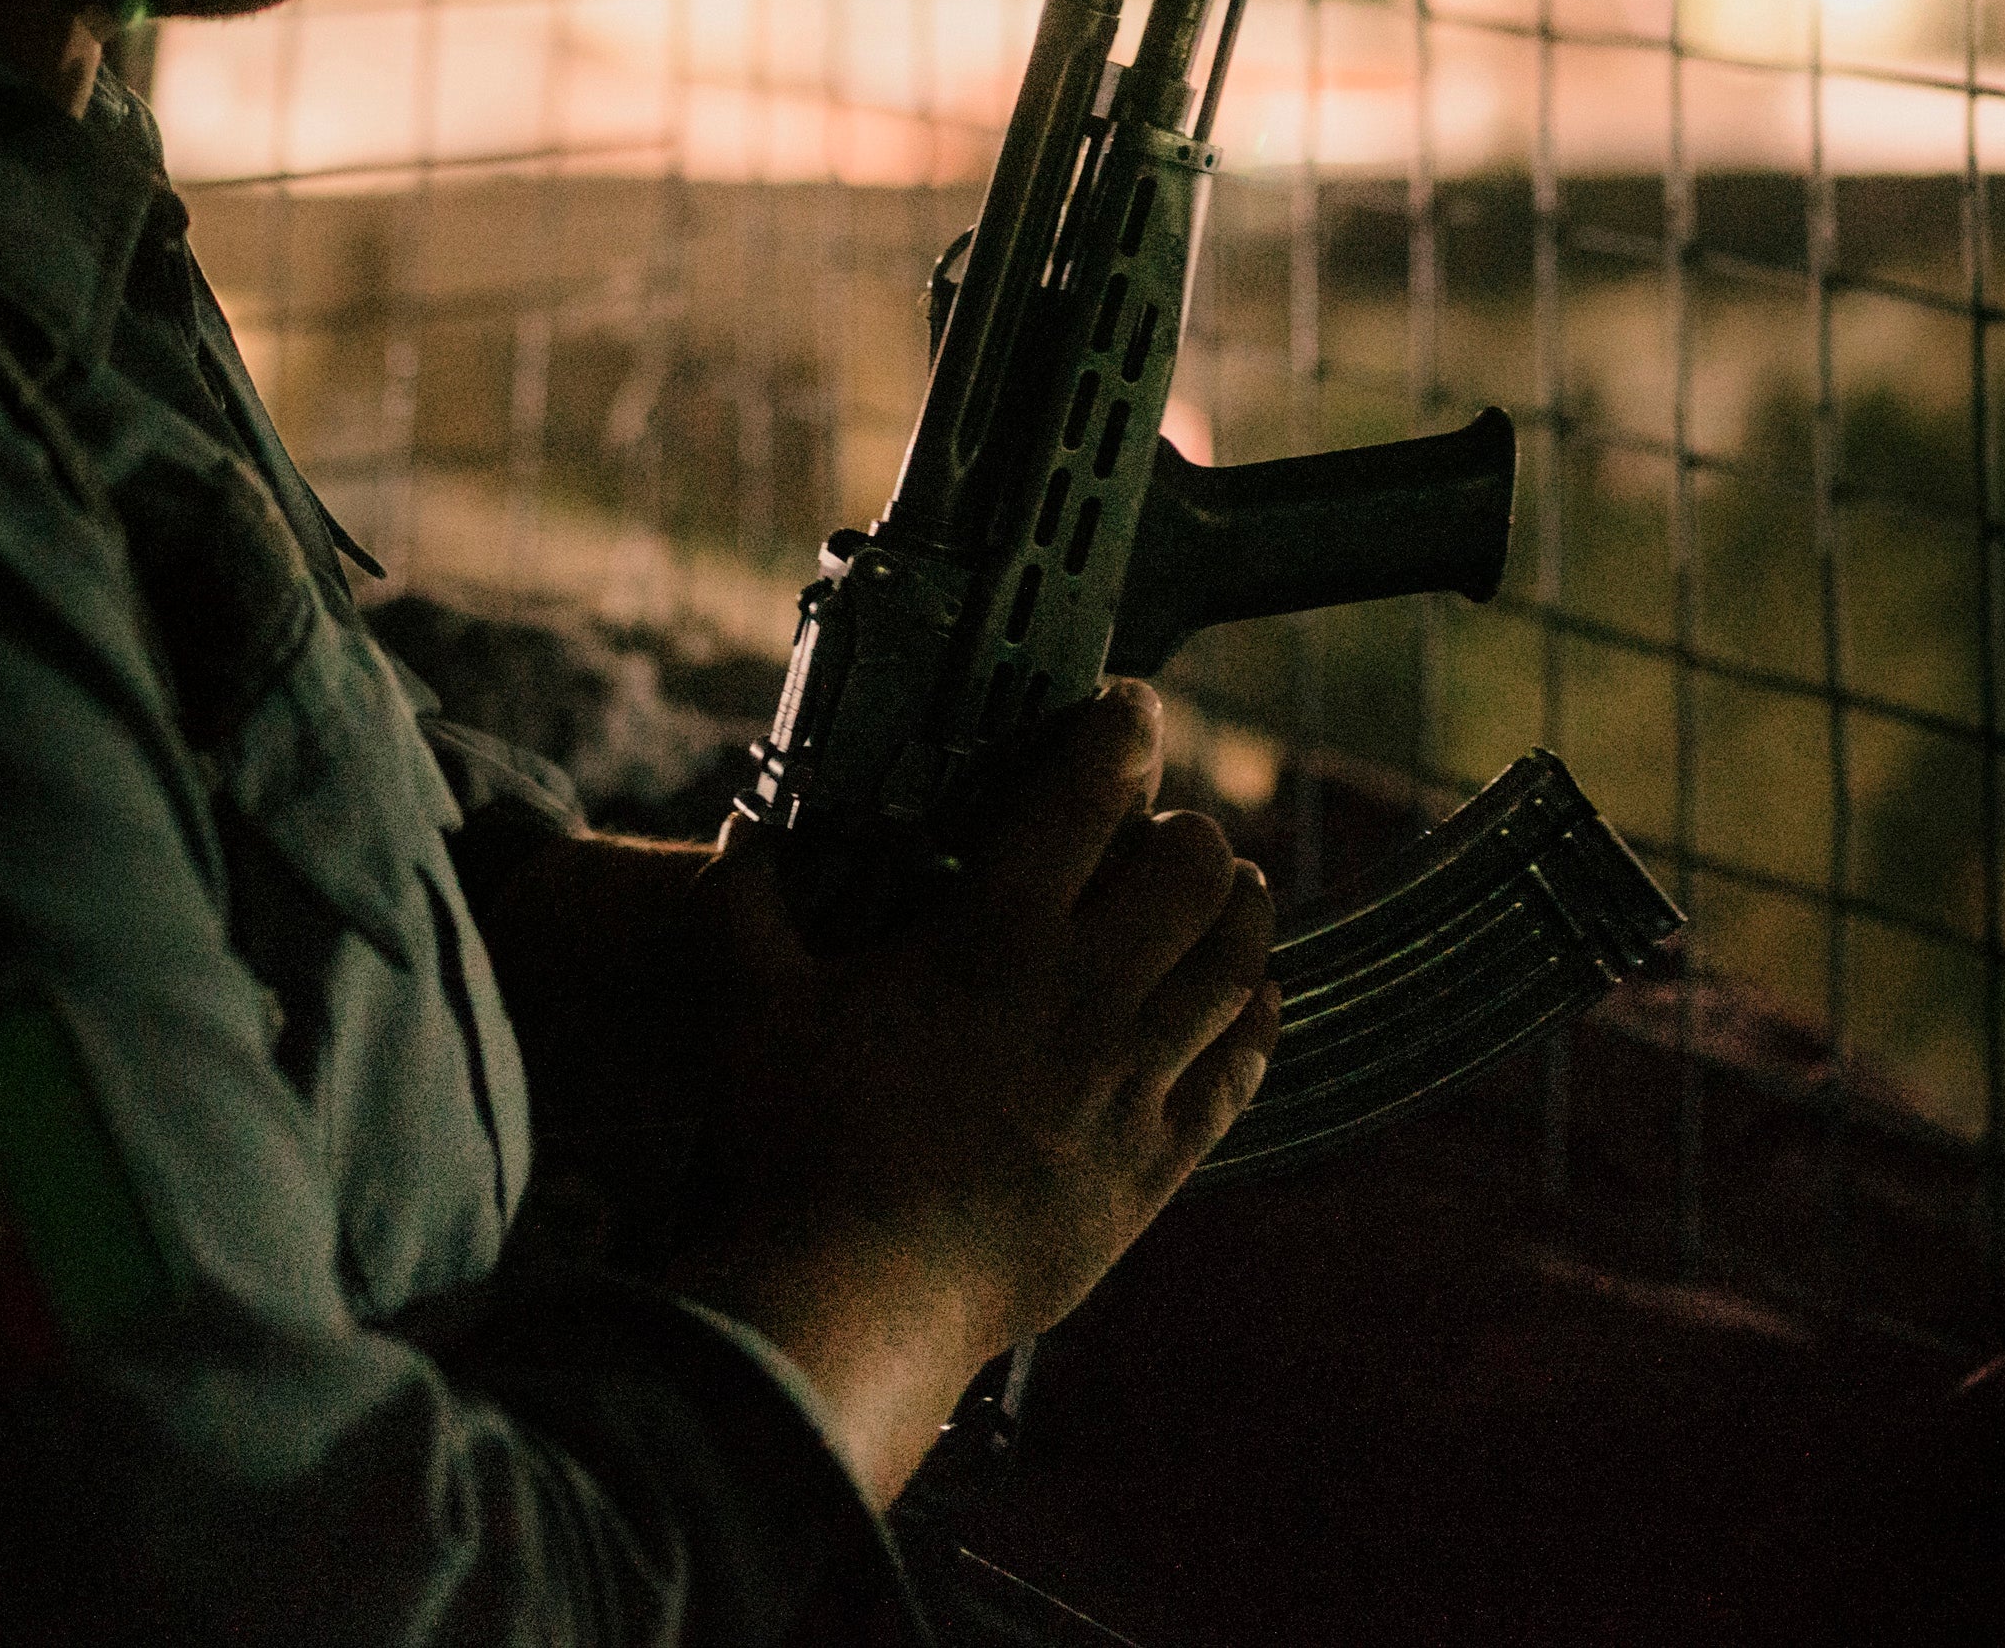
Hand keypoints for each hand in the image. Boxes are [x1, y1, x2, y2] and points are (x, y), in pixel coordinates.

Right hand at [665, 683, 1278, 1499]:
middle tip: (1163, 825)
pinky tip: (1254, 997)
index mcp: (994, 940)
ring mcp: (1133, 1083)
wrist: (859, 1299)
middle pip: (1192, 870)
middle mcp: (1085, 996)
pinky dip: (1257, 1021)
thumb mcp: (752, 1007)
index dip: (1118, 732)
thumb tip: (747, 835)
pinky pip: (1241, 1073)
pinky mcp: (1155, 1165)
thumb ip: (747, 906)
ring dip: (1240, 910)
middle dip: (1187, 827)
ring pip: (1237, 961)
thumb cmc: (798, 1145)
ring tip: (1225, 889)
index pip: (1086, 797)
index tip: (1129, 705)